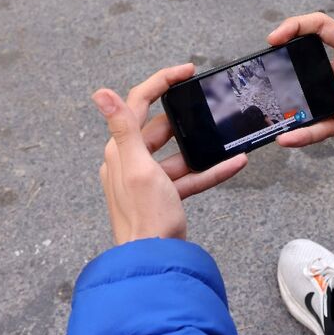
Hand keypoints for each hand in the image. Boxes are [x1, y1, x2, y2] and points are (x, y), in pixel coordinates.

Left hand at [92, 64, 247, 244]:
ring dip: (203, 148)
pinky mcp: (164, 197)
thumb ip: (123, 128)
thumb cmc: (145, 218)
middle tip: (208, 106)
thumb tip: (100, 93)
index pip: (138, 104)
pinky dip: (209, 170)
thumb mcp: (138, 167)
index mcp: (120, 151)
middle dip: (186, 119)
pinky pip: (189, 177)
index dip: (162, 83)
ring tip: (226, 138)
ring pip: (178, 154)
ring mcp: (147, 181)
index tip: (186, 72)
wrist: (155, 262)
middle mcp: (130, 163)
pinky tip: (233, 164)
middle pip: (159, 129)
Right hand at [267, 0, 333, 172]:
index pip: (318, 30)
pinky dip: (298, 133)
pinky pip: (312, 127)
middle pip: (302, 62)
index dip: (295, 27)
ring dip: (286, 101)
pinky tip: (286, 137)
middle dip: (280, 63)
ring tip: (266, 106)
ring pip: (303, 97)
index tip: (275, 36)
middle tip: (262, 71)